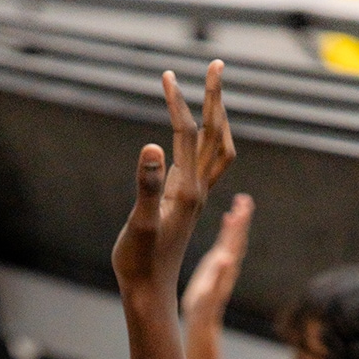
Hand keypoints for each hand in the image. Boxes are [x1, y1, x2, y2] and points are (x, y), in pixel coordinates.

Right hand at [112, 60, 234, 305]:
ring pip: (218, 150)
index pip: (187, 135)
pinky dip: (208, 141)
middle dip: (215, 99)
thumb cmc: (140, 263)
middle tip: (216, 64)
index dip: (178, 103)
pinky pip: (208, 165)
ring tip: (213, 91)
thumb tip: (153, 146)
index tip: (168, 75)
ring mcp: (195, 198)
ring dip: (217, 118)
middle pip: (215, 136)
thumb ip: (147, 185)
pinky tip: (197, 136)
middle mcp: (197, 191)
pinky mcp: (188, 206)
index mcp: (187, 191)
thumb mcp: (140, 223)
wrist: (150, 294)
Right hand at [181, 192, 252, 326]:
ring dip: (238, 220)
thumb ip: (216, 276)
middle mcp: (228, 263)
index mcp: (225, 266)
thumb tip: (226, 258)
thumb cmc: (202, 310)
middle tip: (245, 198)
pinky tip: (227, 217)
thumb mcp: (206, 293)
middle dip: (242, 217)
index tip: (241, 206)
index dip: (238, 223)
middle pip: (238, 236)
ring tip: (241, 202)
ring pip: (234, 237)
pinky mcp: (217, 265)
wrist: (202, 322)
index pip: (234, 240)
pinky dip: (229, 228)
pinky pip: (226, 242)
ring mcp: (224, 263)